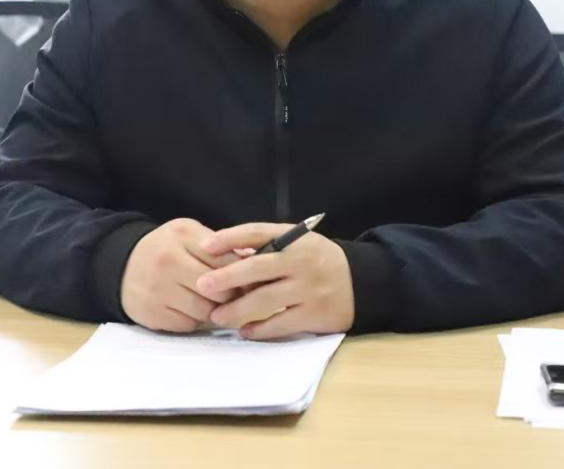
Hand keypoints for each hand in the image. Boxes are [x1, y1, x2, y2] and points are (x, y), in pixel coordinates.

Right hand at [120, 218, 240, 332]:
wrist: (120, 266)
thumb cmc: (166, 250)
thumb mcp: (189, 235)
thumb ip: (220, 247)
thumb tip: (256, 263)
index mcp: (182, 235)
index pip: (227, 260)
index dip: (244, 274)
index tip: (252, 281)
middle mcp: (168, 260)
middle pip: (220, 290)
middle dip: (232, 296)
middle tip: (236, 295)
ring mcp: (158, 288)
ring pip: (206, 311)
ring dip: (214, 310)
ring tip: (212, 302)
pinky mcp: (152, 313)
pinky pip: (189, 325)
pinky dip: (194, 320)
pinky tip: (189, 309)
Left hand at [195, 222, 354, 339]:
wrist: (361, 283)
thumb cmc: (318, 261)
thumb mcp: (299, 243)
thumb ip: (268, 246)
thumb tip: (225, 253)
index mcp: (295, 239)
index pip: (258, 232)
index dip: (231, 238)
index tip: (206, 246)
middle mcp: (301, 261)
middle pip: (258, 267)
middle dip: (227, 277)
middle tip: (202, 285)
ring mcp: (308, 289)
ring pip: (265, 300)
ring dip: (237, 310)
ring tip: (217, 316)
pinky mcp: (314, 315)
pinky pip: (280, 324)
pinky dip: (259, 329)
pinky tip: (244, 331)